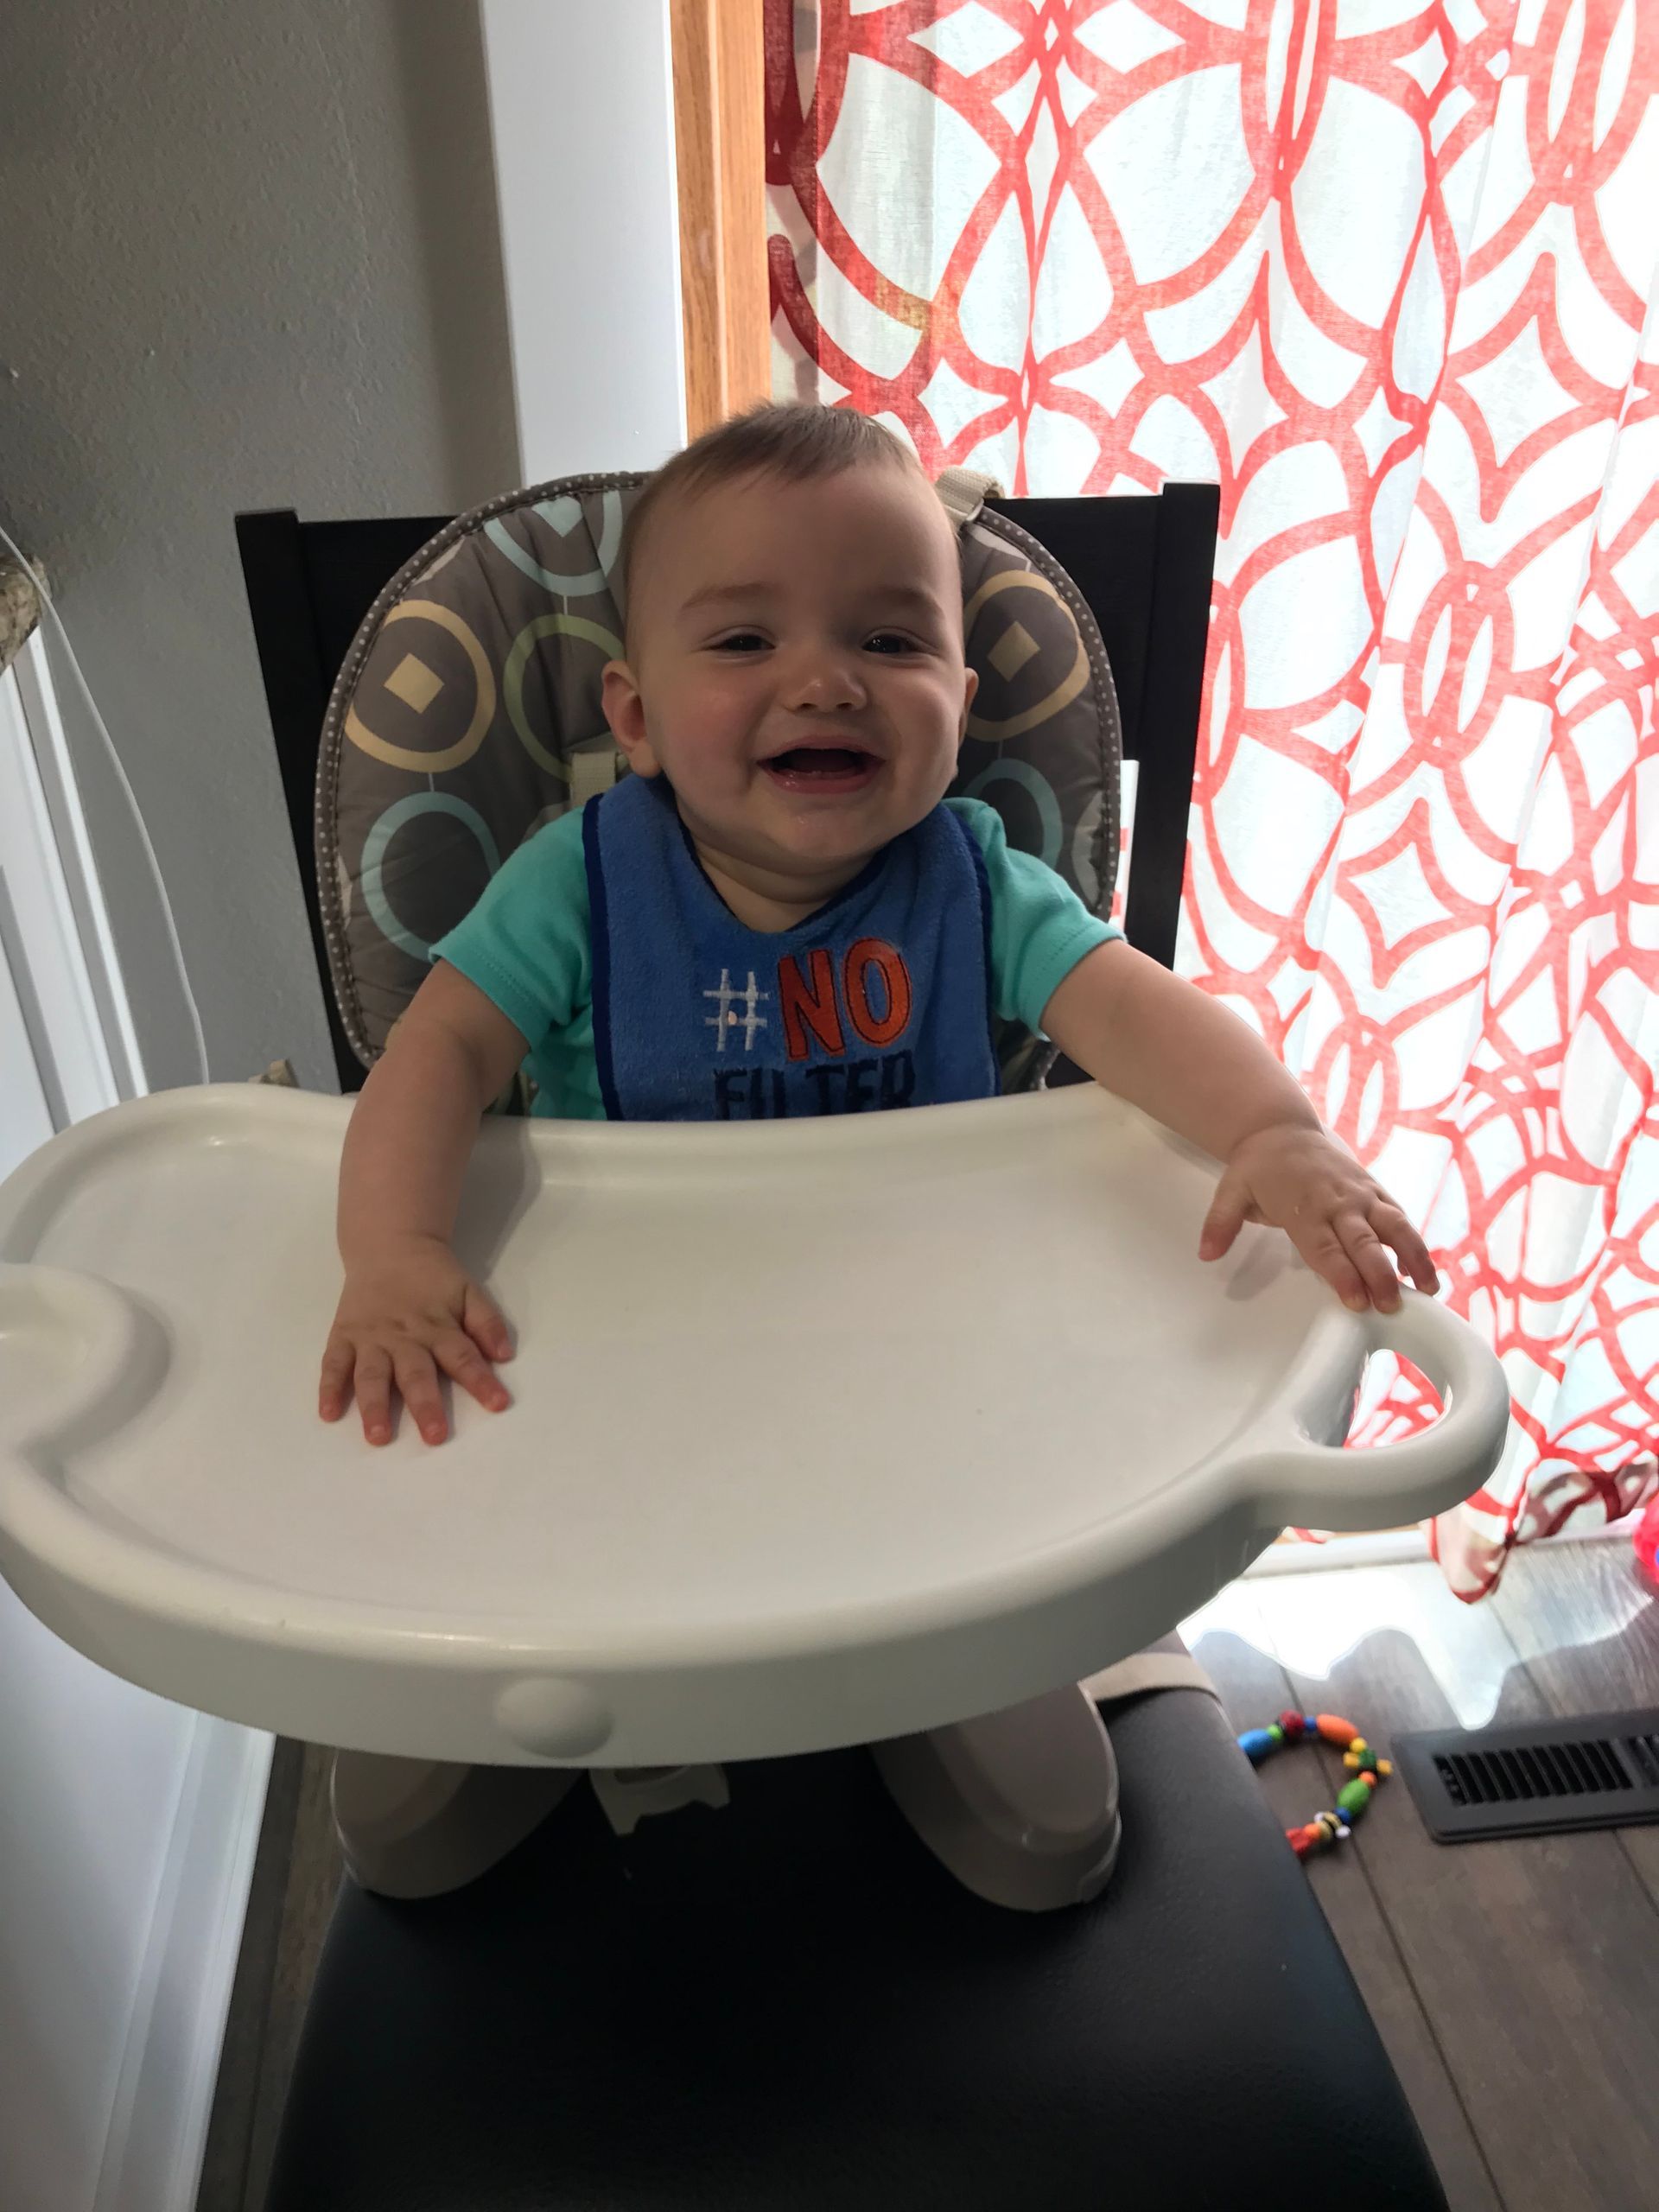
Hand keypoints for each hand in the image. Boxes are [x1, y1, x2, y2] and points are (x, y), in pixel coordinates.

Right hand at [319, 1236, 513, 1445]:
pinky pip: (333, 1363)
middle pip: (415, 1373)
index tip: (497, 1404)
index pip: (462, 1356)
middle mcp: (403, 1336)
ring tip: (377, 1436)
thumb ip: (486, 1321)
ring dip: (374, 1406)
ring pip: (372, 1375)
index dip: (480, 1380)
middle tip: (434, 1436)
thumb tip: (504, 1354)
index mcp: (437, 1326)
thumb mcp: (467, 1291)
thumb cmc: (433, 1277)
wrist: (389, 1244)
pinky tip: (328, 1413)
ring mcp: (370, 1338)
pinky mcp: (343, 1336)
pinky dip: (329, 1388)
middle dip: (425, 1405)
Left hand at [1199, 1123, 1439, 1312]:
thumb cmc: (1258, 1167)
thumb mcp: (1230, 1191)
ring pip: (1394, 1226)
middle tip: (1391, 1305)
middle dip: (1380, 1275)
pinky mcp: (1374, 1189)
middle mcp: (1338, 1201)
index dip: (1342, 1275)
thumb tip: (1206, 1254)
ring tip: (1429, 1290)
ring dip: (1413, 1257)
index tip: (1356, 1301)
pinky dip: (1414, 1240)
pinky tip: (1424, 1268)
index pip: (1325, 1247)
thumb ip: (1220, 1223)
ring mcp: (1360, 1194)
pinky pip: (1399, 1215)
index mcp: (1304, 1207)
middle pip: (1364, 1242)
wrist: (1280, 1128)